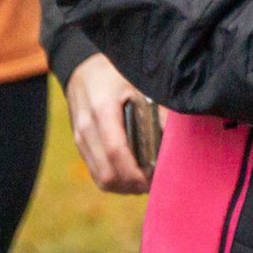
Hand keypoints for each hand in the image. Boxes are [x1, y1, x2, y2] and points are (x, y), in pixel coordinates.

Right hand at [66, 54, 151, 193]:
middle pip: (107, 172)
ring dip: (123, 186)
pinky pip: (95, 171)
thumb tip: (173, 136)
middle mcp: (86, 127)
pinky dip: (113, 179)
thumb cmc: (116, 71)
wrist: (82, 67)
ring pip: (99, 177)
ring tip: (145, 182)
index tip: (154, 179)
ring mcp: (80, 137)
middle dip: (132, 185)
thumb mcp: (139, 82)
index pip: (116, 152)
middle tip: (154, 183)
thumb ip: (157, 108)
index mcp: (102, 110)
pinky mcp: (79, 143)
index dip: (135, 172)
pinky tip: (130, 175)